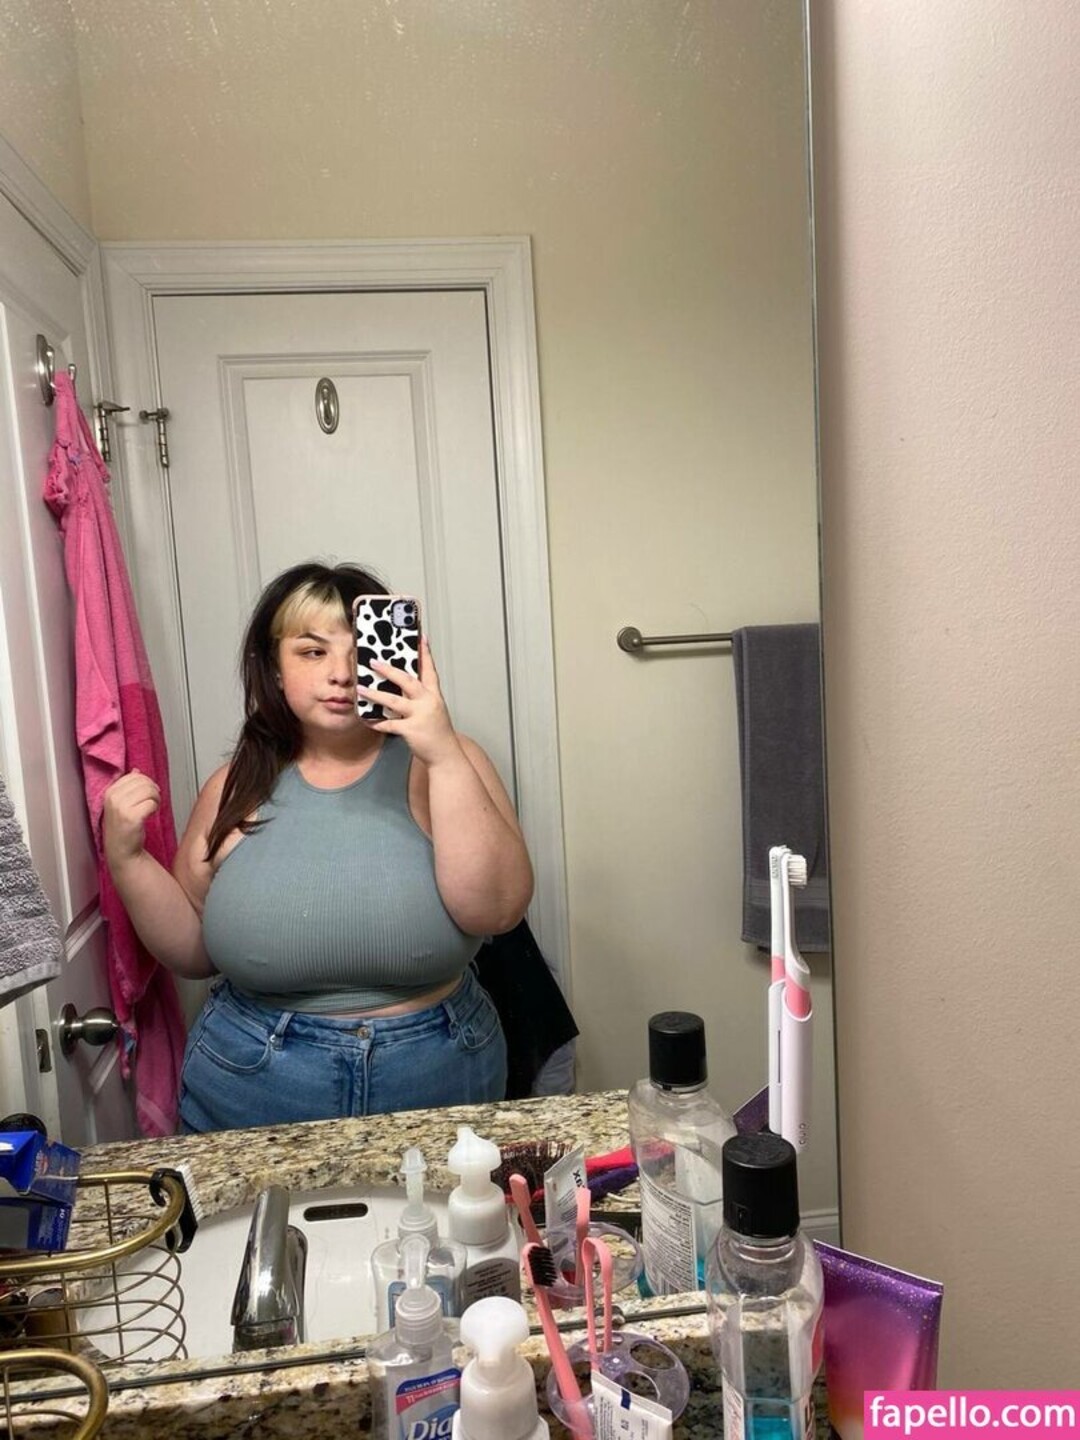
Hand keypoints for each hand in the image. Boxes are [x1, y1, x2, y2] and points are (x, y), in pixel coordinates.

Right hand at [102, 768, 160, 865]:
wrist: (121, 851)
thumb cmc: (122, 828)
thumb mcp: (119, 804)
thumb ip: (126, 786)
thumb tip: (136, 770)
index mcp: (109, 792)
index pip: (134, 776)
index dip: (146, 782)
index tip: (148, 793)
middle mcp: (113, 798)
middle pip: (144, 782)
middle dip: (153, 790)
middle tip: (153, 801)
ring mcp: (121, 807)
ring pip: (149, 791)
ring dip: (156, 799)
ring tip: (152, 808)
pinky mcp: (132, 817)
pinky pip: (152, 803)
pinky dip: (155, 808)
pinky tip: (150, 814)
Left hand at [360, 637, 461, 767]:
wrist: (445, 755)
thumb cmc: (438, 732)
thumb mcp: (434, 709)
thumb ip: (420, 697)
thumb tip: (399, 686)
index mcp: (434, 695)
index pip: (430, 669)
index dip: (425, 653)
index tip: (421, 637)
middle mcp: (428, 702)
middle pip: (408, 680)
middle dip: (389, 670)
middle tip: (374, 662)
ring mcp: (420, 715)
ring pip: (395, 701)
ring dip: (376, 694)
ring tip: (361, 689)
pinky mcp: (411, 730)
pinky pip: (389, 724)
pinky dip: (376, 723)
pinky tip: (366, 720)